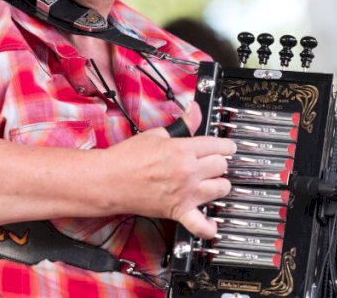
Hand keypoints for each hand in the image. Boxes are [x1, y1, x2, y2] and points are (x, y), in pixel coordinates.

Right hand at [103, 102, 235, 238]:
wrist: (109, 180)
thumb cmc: (128, 158)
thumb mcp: (157, 133)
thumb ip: (183, 124)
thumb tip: (194, 110)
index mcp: (183, 150)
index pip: (219, 145)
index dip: (226, 145)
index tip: (227, 147)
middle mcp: (188, 171)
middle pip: (222, 166)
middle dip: (220, 162)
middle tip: (213, 162)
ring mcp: (185, 193)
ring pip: (221, 189)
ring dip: (219, 185)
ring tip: (212, 182)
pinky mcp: (178, 211)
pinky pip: (200, 225)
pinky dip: (209, 227)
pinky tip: (212, 223)